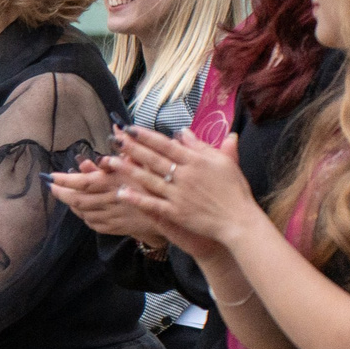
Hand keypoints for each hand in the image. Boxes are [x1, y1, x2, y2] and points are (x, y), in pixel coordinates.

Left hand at [51, 159, 172, 247]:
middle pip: (77, 199)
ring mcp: (113, 216)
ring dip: (71, 204)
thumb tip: (116, 129)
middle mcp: (111, 200)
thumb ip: (127, 147)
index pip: (83, 182)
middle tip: (52, 186)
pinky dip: (83, 215)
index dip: (64, 180)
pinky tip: (81, 208)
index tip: (52, 176)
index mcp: (116, 182)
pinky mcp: (117, 227)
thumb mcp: (147, 161)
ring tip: (64, 194)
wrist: (174, 213)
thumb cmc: (162, 182)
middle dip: (61, 193)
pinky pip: (93, 223)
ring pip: (83, 212)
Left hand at [111, 126, 261, 249]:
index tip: (130, 128)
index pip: (167, 145)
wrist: (238, 220)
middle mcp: (185, 176)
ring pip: (149, 179)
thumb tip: (183, 131)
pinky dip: (136, 198)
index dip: (147, 136)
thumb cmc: (234, 190)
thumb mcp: (223, 162)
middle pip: (154, 159)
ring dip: (129, 170)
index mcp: (197, 162)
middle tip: (114, 139)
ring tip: (110, 161)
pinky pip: (152, 204)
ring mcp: (178, 195)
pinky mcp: (175, 213)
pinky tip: (121, 192)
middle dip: (132, 148)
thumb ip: (202, 146)